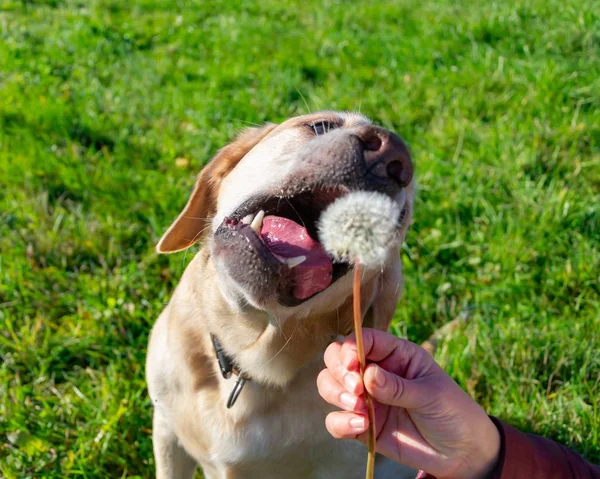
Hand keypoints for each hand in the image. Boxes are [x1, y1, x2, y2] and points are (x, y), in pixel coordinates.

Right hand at [317, 329, 499, 478]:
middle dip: (339, 371)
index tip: (352, 365)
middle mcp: (375, 372)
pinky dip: (340, 422)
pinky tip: (361, 427)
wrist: (462, 454)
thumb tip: (367, 375)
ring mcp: (366, 399)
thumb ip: (398, 386)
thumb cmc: (453, 413)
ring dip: (336, 395)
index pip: (364, 339)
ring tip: (360, 412)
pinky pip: (335, 420)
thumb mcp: (431, 395)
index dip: (351, 347)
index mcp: (396, 354)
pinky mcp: (362, 425)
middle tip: (356, 391)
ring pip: (329, 385)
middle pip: (336, 358)